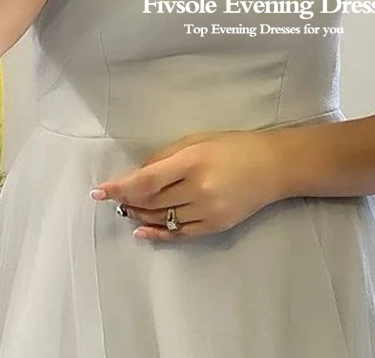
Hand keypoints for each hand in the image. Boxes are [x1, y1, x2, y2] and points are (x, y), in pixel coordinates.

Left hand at [89, 129, 284, 240]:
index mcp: (193, 160)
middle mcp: (199, 188)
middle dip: (127, 201)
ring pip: (161, 219)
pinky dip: (157, 234)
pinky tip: (141, 231)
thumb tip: (139, 174)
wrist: (274, 166)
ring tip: (127, 210)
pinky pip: (179, 234)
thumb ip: (167, 156)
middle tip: (113, 198)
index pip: (147, 180)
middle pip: (151, 202)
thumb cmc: (234, 145)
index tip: (99, 191)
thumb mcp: (198, 139)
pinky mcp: (216, 226)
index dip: (120, 188)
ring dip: (139, 216)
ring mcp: (208, 210)